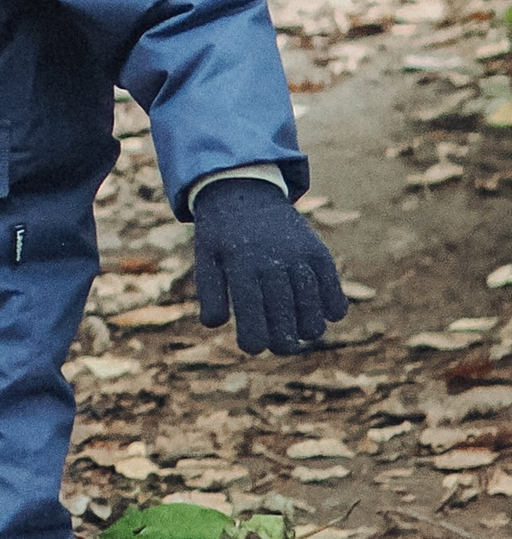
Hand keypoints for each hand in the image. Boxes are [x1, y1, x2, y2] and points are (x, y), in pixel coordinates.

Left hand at [190, 176, 347, 356]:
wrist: (244, 190)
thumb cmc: (222, 234)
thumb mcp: (206, 257)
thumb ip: (210, 292)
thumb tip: (214, 324)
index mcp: (240, 262)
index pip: (251, 310)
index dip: (253, 338)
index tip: (251, 348)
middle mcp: (272, 257)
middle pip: (284, 314)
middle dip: (282, 340)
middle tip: (279, 347)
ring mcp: (298, 253)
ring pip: (311, 306)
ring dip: (309, 328)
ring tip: (300, 334)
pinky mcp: (317, 251)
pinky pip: (332, 287)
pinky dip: (333, 307)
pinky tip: (323, 316)